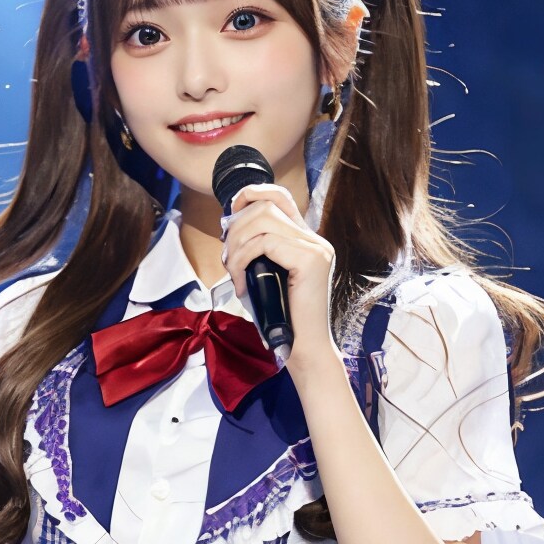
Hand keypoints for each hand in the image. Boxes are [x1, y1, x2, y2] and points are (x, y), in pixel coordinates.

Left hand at [221, 182, 337, 369]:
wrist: (302, 349)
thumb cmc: (280, 320)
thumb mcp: (263, 277)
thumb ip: (255, 251)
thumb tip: (228, 228)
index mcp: (306, 240)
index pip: (279, 196)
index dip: (251, 193)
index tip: (230, 211)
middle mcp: (314, 239)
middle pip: (265, 205)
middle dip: (235, 228)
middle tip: (227, 259)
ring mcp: (316, 248)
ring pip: (262, 221)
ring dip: (236, 246)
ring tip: (232, 272)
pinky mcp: (311, 260)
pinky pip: (264, 244)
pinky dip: (242, 261)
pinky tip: (240, 285)